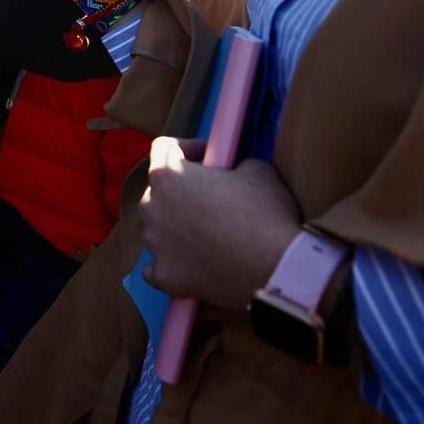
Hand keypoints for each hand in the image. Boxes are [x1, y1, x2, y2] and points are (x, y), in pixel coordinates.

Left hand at [139, 137, 302, 309]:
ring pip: (159, 229)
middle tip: (214, 200)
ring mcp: (153, 243)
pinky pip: (157, 267)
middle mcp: (151, 206)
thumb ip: (235, 165)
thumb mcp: (258, 170)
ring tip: (211, 236)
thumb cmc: (264, 214)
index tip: (209, 157)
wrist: (272, 269)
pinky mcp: (162, 275)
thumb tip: (233, 173)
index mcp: (167, 175)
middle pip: (160, 191)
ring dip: (178, 228)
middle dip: (184, 191)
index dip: (188, 148)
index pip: (164, 148)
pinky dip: (171, 264)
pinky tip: (190, 264)